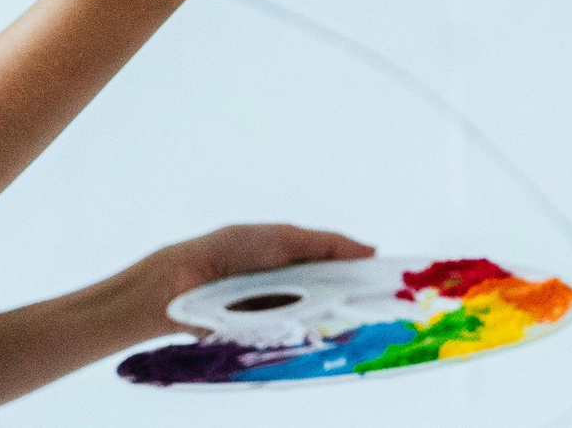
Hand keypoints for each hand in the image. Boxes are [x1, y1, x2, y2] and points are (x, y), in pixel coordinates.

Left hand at [106, 224, 374, 342]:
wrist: (181, 282)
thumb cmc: (231, 250)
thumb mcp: (285, 238)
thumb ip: (328, 244)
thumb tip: (371, 250)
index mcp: (296, 258)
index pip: (339, 267)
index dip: (362, 274)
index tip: (390, 282)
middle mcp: (288, 284)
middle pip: (330, 295)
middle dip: (349, 298)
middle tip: (375, 305)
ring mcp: (275, 309)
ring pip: (312, 316)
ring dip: (326, 315)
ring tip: (348, 316)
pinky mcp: (261, 331)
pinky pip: (289, 332)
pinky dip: (301, 330)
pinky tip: (315, 329)